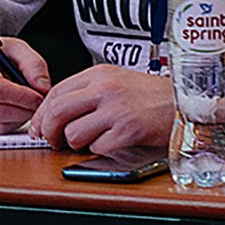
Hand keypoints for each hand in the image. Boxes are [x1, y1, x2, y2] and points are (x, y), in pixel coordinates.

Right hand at [0, 37, 49, 134]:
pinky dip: (8, 125)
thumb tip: (43, 88)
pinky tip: (12, 111)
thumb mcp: (15, 49)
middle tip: (37, 103)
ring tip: (25, 105)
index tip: (39, 96)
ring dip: (18, 120)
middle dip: (24, 110)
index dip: (22, 96)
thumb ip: (33, 65)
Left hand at [29, 65, 174, 153]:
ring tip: (91, 140)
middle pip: (57, 111)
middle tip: (52, 141)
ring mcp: (117, 110)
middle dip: (48, 131)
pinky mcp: (128, 131)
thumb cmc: (153, 96)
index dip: (41, 114)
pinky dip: (99, 150)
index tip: (38, 127)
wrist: (186, 102)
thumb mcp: (117, 82)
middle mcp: (106, 89)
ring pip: (73, 134)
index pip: (56, 92)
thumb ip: (89, 92)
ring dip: (76, 144)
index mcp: (100, 74)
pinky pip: (97, 148)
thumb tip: (57, 113)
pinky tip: (113, 142)